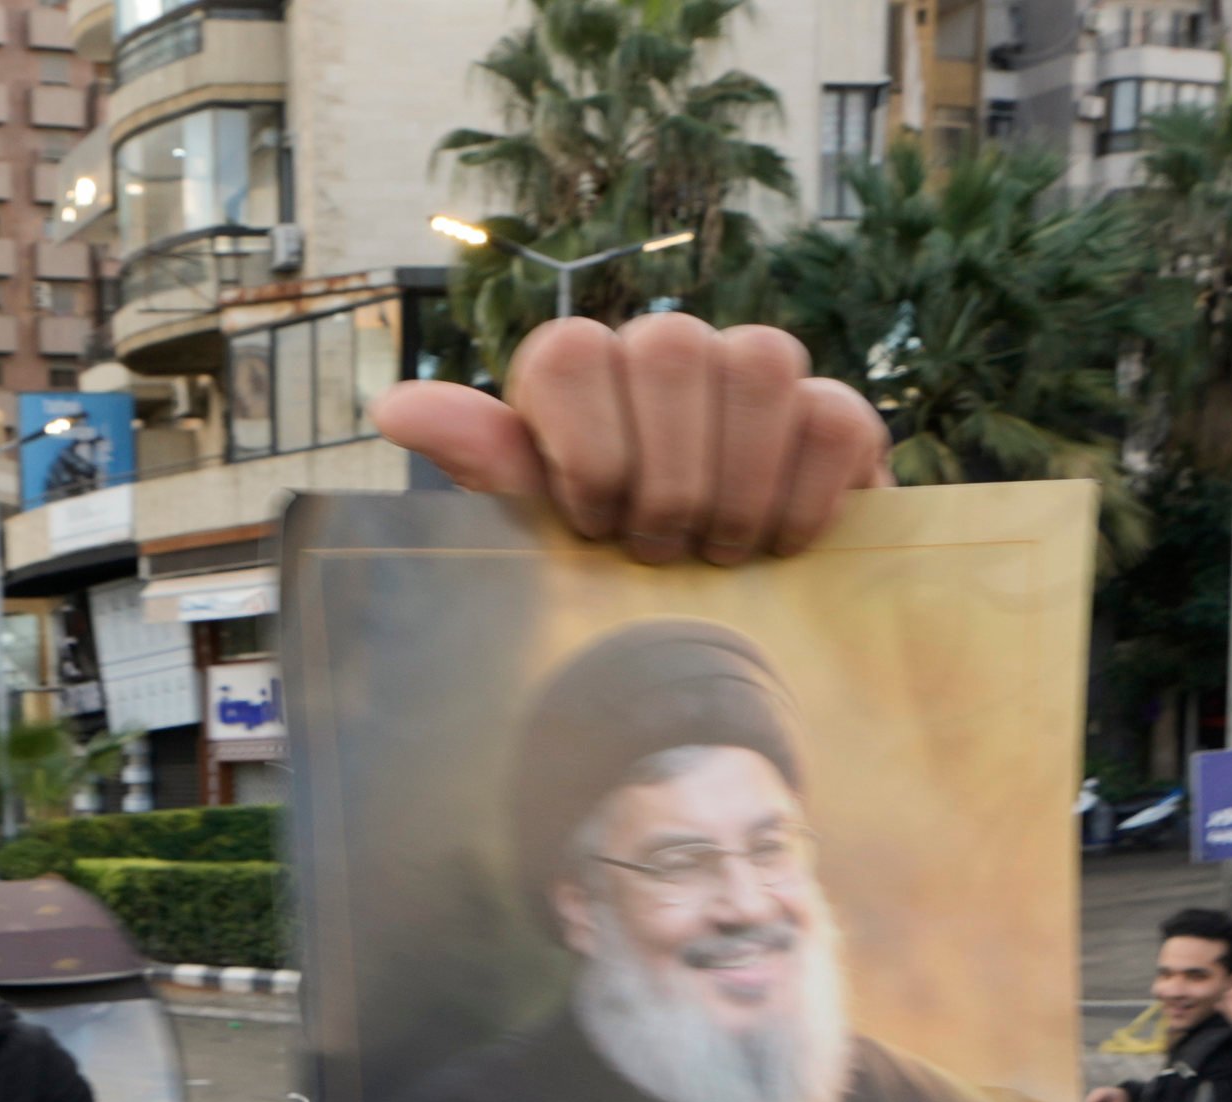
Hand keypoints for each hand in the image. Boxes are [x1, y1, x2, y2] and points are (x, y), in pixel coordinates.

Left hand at [372, 314, 889, 564]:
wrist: (726, 625)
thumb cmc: (611, 574)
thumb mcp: (538, 531)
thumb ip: (486, 465)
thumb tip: (395, 408)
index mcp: (579, 374)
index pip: (567, 353)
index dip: (582, 448)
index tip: (590, 525)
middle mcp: (666, 350)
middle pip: (670, 346)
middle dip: (664, 473)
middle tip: (657, 552)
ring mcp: (755, 370)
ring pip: (758, 364)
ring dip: (736, 482)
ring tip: (717, 553)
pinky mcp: (836, 411)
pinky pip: (827, 419)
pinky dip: (801, 499)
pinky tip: (779, 548)